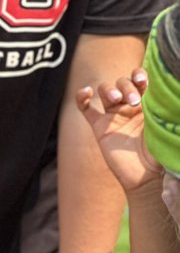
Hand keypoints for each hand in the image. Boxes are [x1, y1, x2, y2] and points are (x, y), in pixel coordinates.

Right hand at [76, 71, 161, 195]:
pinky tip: (86, 92)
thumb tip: (174, 90)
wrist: (147, 177)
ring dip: (109, 90)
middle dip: (126, 86)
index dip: (138, 75)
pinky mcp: (100, 128)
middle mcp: (129, 107)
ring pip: (105, 91)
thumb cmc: (162, 153)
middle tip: (134, 101)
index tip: (142, 80)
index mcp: (147, 104)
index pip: (139, 81)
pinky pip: (86, 109)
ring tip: (116, 99)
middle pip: (121, 83)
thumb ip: (167, 109)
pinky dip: (82, 98)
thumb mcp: (167, 126)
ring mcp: (113, 117)